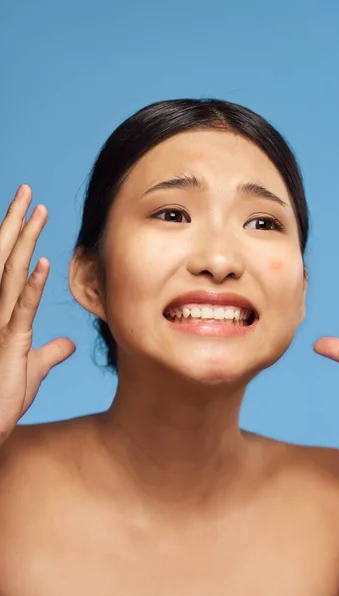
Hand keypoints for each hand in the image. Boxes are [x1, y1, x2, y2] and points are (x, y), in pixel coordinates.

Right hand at [0, 185, 74, 443]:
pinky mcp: (6, 344)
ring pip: (10, 275)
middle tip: (28, 190)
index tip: (30, 209)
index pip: (9, 265)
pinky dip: (30, 287)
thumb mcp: (31, 369)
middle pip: (5, 259)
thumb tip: (70, 344)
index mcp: (2, 314)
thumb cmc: (2, 398)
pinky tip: (40, 263)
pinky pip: (19, 311)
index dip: (18, 236)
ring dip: (24, 242)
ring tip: (37, 211)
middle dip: (16, 224)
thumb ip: (50, 352)